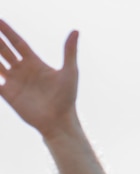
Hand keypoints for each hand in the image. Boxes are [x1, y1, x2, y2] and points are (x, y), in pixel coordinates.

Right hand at [0, 20, 78, 137]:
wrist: (59, 121)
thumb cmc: (67, 98)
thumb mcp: (69, 71)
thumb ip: (69, 51)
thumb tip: (75, 31)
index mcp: (36, 64)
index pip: (18, 43)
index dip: (8, 32)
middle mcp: (23, 71)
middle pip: (5, 51)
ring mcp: (15, 82)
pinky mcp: (9, 95)